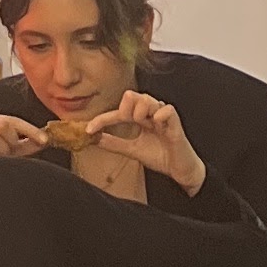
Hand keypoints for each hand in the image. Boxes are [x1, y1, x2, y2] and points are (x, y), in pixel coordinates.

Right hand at [0, 111, 51, 161]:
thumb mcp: (12, 154)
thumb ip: (25, 144)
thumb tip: (43, 139)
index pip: (12, 119)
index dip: (30, 129)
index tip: (44, 139)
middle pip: (6, 121)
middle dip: (16, 139)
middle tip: (16, 153)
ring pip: (0, 127)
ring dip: (8, 145)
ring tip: (2, 157)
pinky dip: (1, 149)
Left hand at [83, 90, 205, 199]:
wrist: (179, 170)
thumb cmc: (160, 156)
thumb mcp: (132, 150)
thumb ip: (114, 144)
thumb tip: (94, 140)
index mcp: (140, 118)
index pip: (117, 112)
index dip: (102, 119)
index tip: (87, 130)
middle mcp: (150, 112)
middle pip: (131, 96)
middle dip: (125, 110)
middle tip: (130, 123)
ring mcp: (163, 115)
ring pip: (146, 100)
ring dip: (141, 113)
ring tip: (146, 125)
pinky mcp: (176, 121)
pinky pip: (166, 110)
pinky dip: (160, 116)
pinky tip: (158, 125)